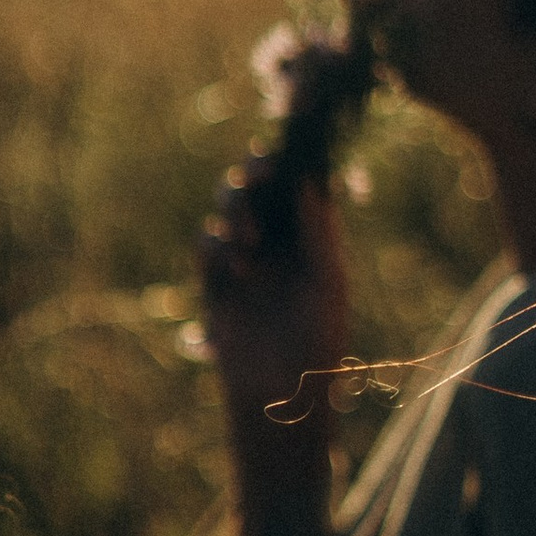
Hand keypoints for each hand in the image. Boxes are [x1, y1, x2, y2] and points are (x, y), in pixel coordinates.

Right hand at [198, 161, 349, 447]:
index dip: (292, 158)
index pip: (298, 184)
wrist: (281, 396)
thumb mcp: (328, 285)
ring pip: (229, 208)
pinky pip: (207, 244)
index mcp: (310, 238)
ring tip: (250, 238)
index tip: (289, 138)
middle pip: (258, 186)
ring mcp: (244, 259)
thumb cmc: (317, 343)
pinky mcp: (216, 281)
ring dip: (236, 208)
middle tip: (261, 171)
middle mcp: (278, 242)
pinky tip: (235, 264)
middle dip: (255, 171)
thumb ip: (318, 233)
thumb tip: (309, 181)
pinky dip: (217, 244)